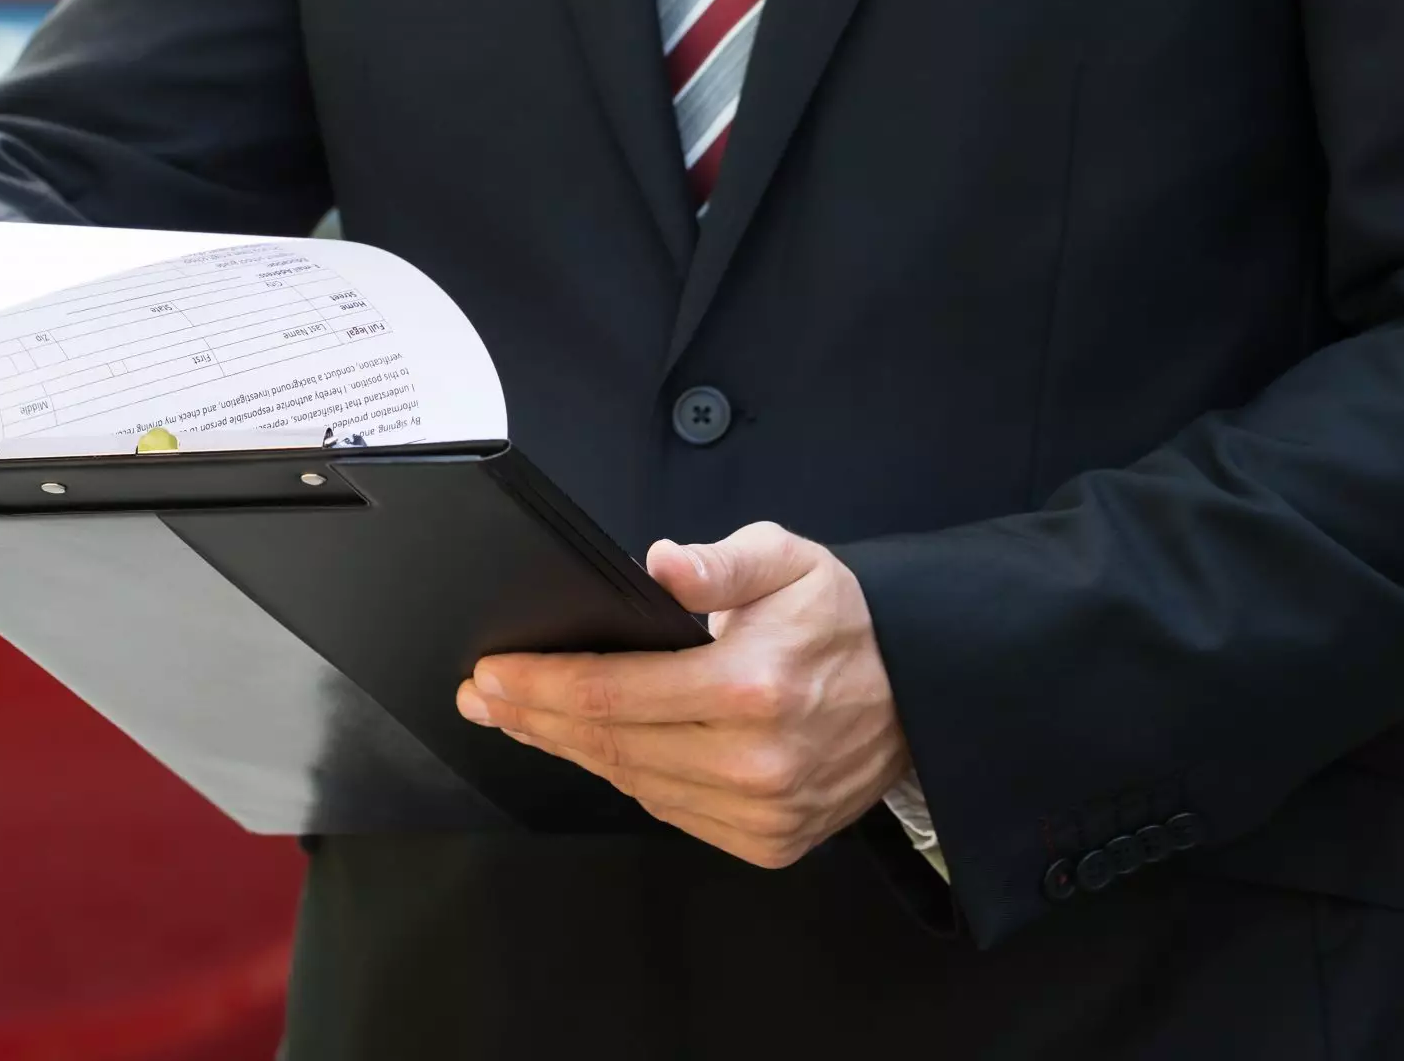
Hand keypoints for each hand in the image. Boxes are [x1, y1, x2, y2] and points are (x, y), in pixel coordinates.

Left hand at [457, 522, 909, 869]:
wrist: (921, 693)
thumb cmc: (843, 620)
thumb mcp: (790, 560)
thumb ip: (721, 562)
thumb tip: (661, 564)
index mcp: (752, 687)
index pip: (611, 694)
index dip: (540, 684)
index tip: (491, 672)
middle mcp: (755, 762)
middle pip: (608, 745)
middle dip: (533, 716)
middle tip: (482, 695)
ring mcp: (762, 812)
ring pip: (633, 783)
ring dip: (568, 750)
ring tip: (521, 718)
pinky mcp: (768, 842)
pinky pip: (670, 810)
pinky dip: (625, 778)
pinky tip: (592, 749)